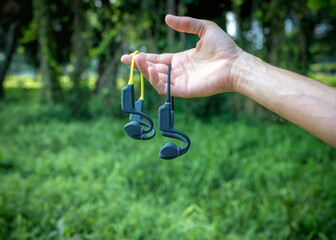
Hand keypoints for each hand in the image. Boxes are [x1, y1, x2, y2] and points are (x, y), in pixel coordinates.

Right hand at [120, 14, 242, 97]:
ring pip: (157, 79)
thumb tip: (166, 18)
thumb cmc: (223, 47)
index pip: (160, 59)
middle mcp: (179, 71)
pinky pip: (165, 88)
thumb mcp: (204, 28)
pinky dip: (156, 80)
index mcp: (182, 59)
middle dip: (140, 65)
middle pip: (155, 70)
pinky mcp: (184, 90)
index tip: (132, 54)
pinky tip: (152, 69)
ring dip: (146, 71)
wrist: (235, 63)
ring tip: (138, 60)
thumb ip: (186, 24)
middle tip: (126, 59)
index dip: (146, 57)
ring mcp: (181, 82)